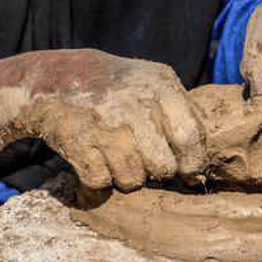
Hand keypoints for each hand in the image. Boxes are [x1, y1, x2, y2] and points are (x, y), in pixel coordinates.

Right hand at [23, 49, 205, 190]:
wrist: (56, 79)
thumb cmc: (117, 87)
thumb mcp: (154, 81)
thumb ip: (183, 111)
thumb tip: (205, 158)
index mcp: (160, 88)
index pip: (190, 138)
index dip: (192, 163)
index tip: (187, 171)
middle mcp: (135, 106)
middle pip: (163, 166)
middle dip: (157, 171)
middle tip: (146, 161)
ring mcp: (105, 125)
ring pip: (132, 179)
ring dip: (126, 177)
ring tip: (118, 159)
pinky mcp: (78, 142)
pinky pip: (101, 182)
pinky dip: (98, 181)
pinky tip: (96, 161)